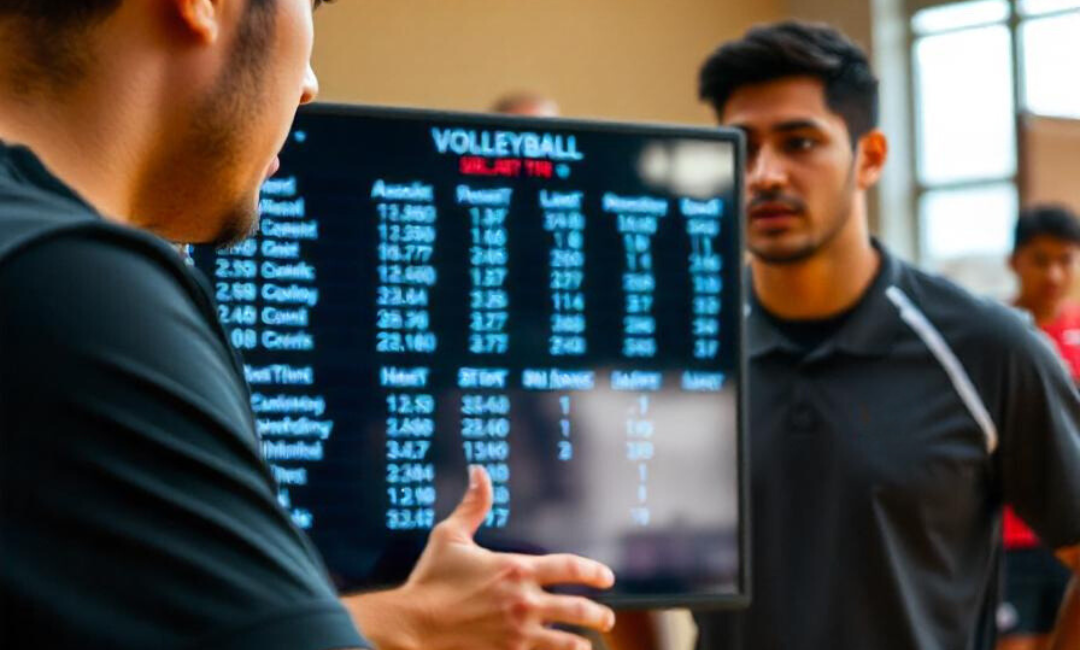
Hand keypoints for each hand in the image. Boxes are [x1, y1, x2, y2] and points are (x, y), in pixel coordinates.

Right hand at [350, 465, 616, 649]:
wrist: (413, 624)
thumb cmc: (430, 579)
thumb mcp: (450, 535)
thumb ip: (472, 505)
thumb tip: (479, 471)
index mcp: (516, 569)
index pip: (569, 568)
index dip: (593, 572)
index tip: (606, 577)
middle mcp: (523, 602)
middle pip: (577, 609)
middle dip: (598, 614)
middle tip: (607, 617)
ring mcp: (517, 632)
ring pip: (565, 640)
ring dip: (581, 641)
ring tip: (588, 642)